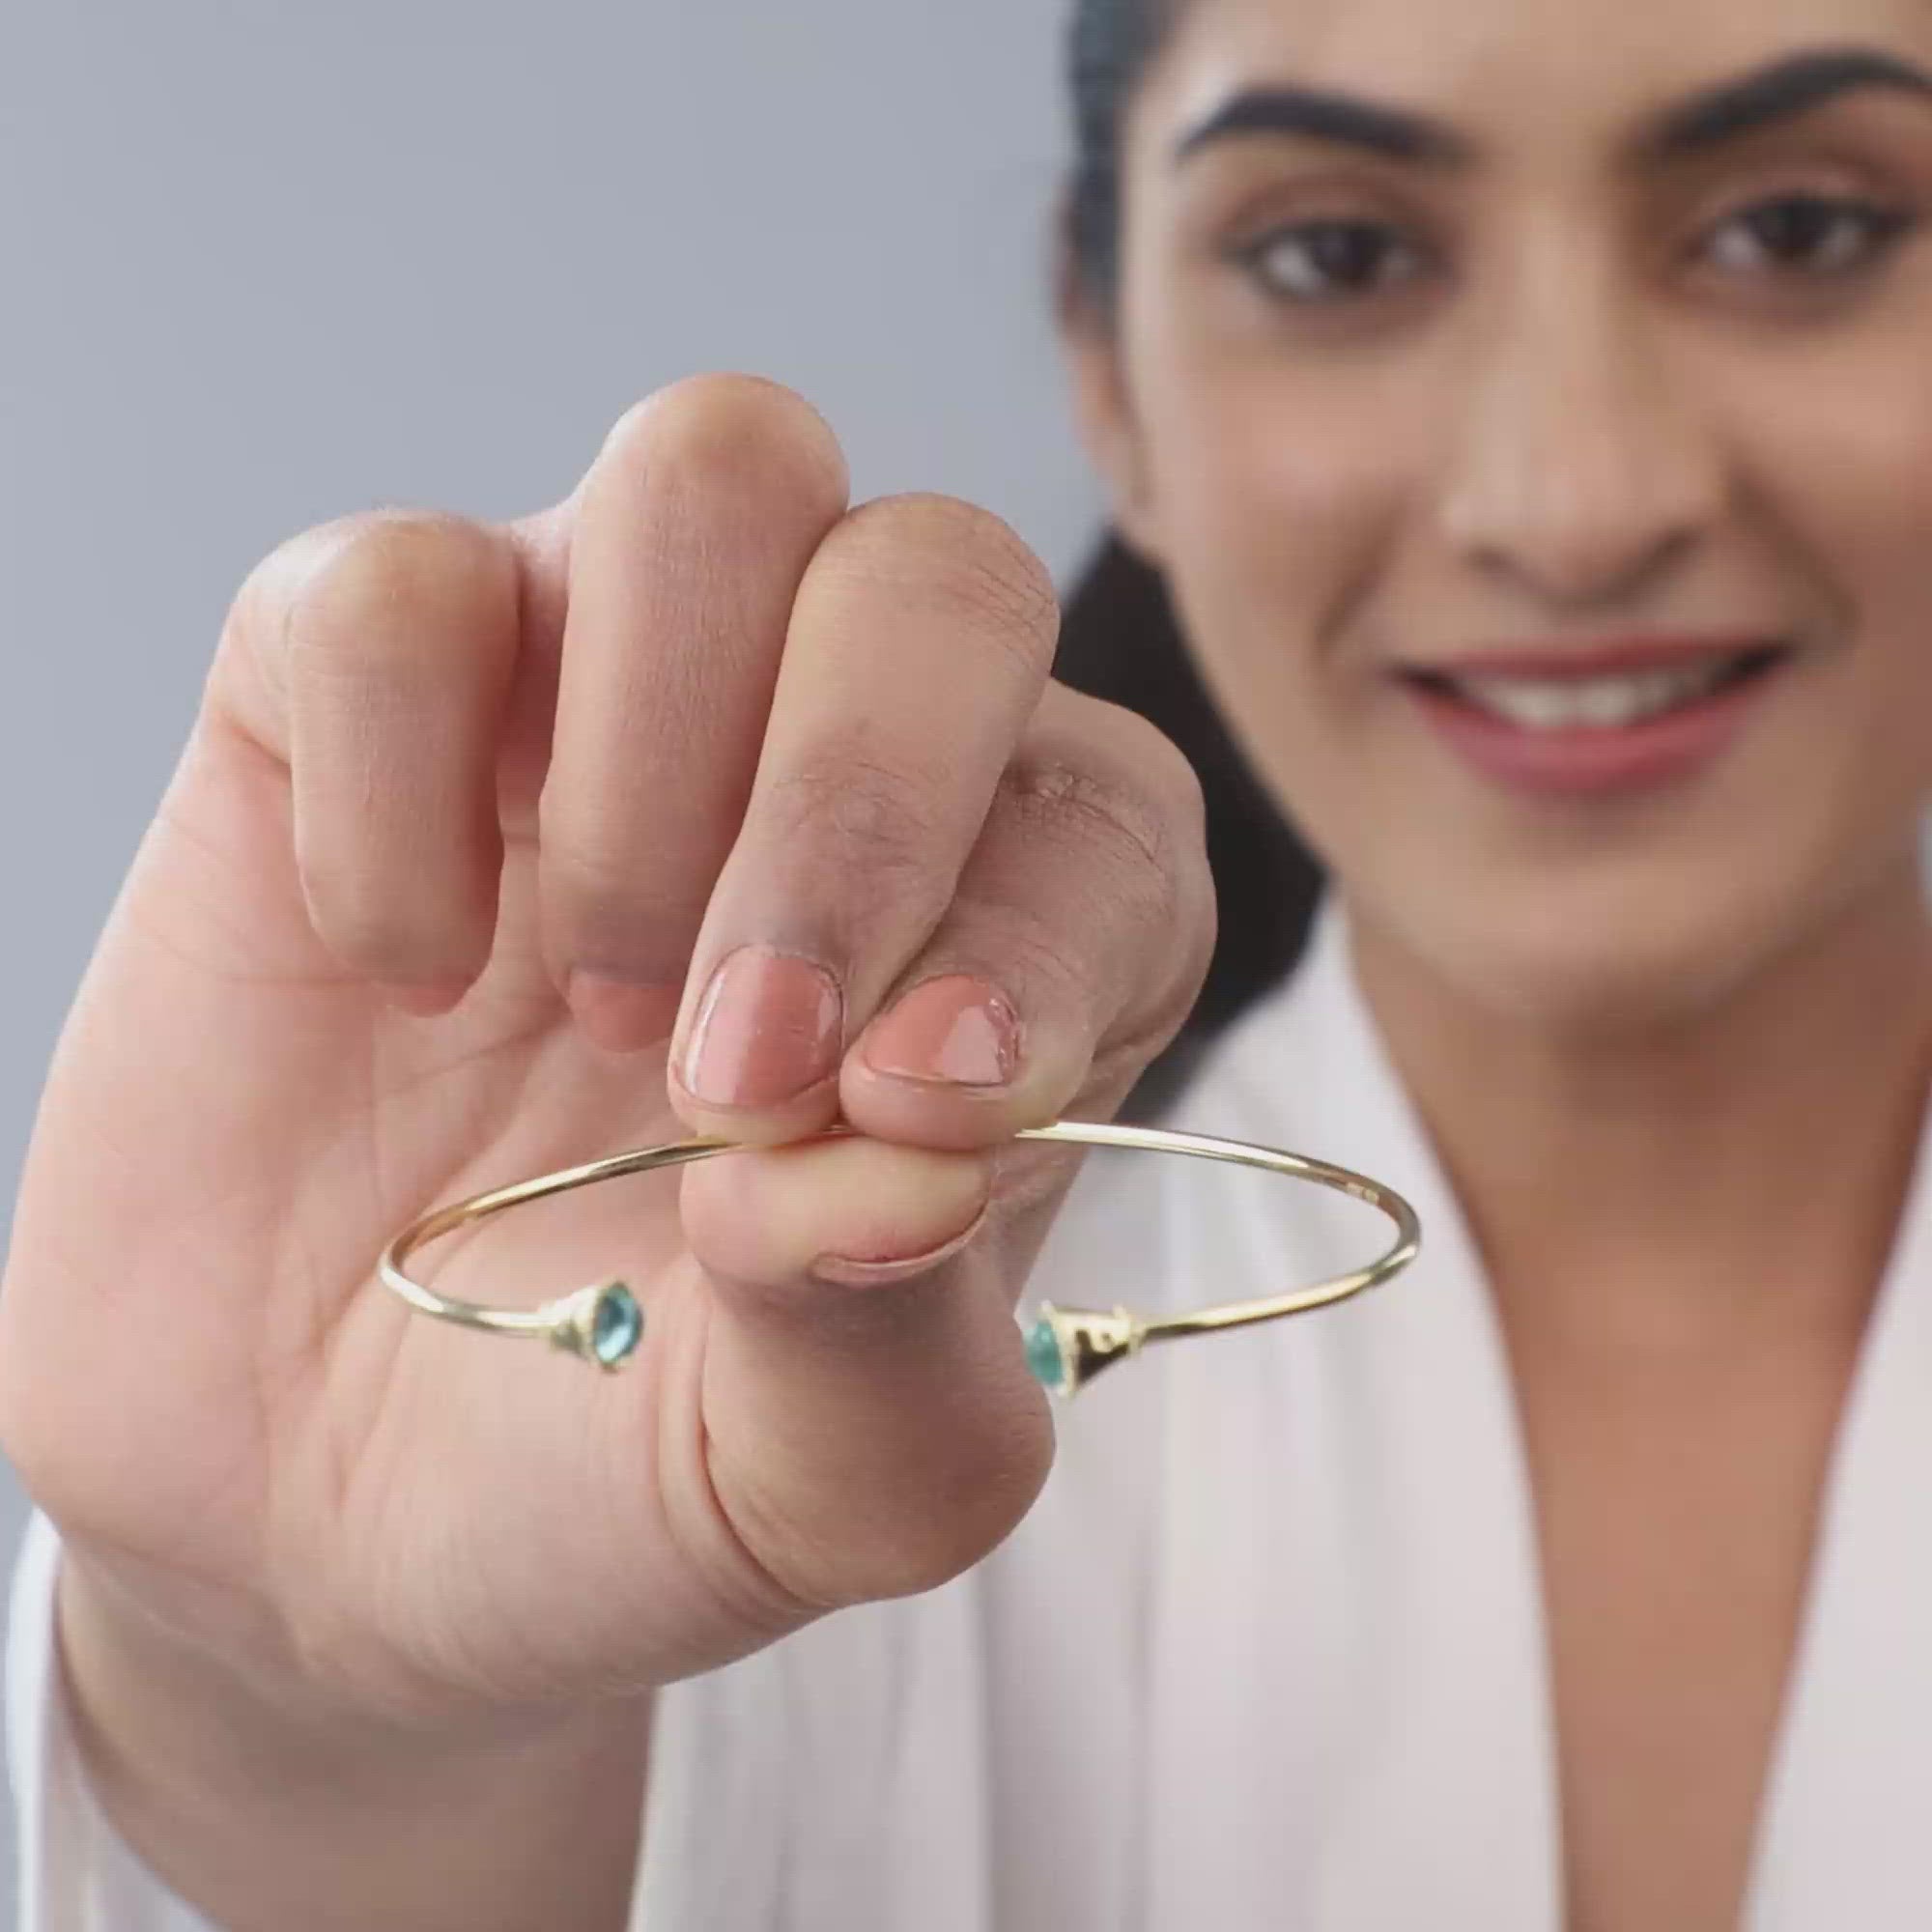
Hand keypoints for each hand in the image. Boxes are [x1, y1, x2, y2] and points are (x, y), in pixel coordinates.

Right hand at [0, 374, 1212, 1743]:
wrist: (321, 1495)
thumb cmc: (611, 1464)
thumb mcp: (805, 1487)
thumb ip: (896, 1343)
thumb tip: (901, 1156)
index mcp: (1008, 933)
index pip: (1108, 815)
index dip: (1034, 935)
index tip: (911, 1112)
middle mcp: (831, 757)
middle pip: (937, 577)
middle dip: (854, 812)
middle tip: (726, 1069)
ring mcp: (598, 693)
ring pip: (719, 468)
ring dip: (654, 758)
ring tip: (592, 987)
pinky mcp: (365, 692)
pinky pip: (399, 585)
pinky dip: (389, 781)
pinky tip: (397, 965)